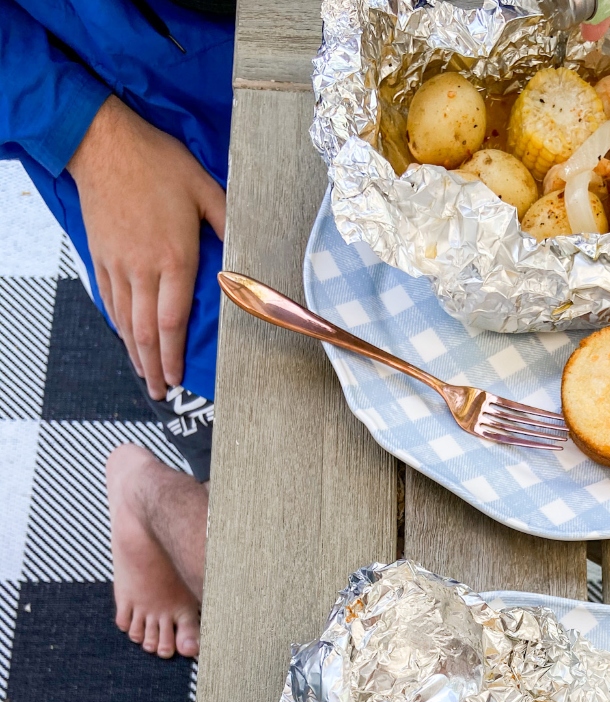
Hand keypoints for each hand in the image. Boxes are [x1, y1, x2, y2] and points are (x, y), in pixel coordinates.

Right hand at [67, 94, 225, 398]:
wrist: (102, 140)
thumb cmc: (156, 160)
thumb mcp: (204, 187)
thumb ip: (227, 223)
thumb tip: (247, 251)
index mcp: (174, 257)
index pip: (173, 321)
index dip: (175, 355)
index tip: (180, 377)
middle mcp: (142, 267)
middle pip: (146, 331)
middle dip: (154, 366)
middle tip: (162, 391)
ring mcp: (118, 262)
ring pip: (125, 320)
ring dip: (135, 352)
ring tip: (146, 375)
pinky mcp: (100, 253)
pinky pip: (109, 299)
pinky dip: (118, 325)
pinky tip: (125, 338)